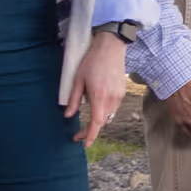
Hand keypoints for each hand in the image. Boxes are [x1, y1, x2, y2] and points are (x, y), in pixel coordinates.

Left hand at [67, 31, 128, 148]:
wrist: (111, 47)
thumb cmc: (92, 61)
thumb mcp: (78, 80)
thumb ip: (73, 99)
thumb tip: (68, 115)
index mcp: (98, 96)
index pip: (96, 122)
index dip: (90, 135)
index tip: (84, 143)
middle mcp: (111, 99)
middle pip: (102, 122)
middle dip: (91, 130)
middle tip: (78, 133)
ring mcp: (118, 96)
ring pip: (108, 116)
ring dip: (97, 120)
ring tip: (87, 117)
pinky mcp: (122, 92)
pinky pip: (112, 108)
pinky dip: (104, 111)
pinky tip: (97, 104)